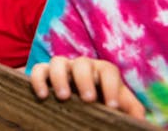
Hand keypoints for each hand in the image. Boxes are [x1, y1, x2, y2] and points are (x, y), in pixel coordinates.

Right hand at [30, 56, 144, 119]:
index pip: (108, 71)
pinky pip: (38, 69)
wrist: (77, 101)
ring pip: (58, 61)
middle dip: (85, 80)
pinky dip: (38, 79)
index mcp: (101, 71)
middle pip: (82, 63)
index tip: (111, 107)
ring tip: (63, 97)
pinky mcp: (44, 72)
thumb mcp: (117, 104)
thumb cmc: (99, 102)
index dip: (111, 87)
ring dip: (60, 78)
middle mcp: (81, 65)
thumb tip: (139, 119)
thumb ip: (130, 108)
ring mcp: (61, 67)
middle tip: (88, 100)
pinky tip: (43, 96)